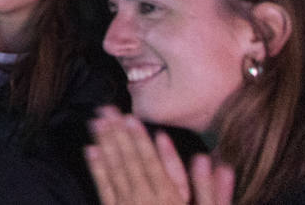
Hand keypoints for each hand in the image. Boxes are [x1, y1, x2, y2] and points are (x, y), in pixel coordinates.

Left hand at [86, 107, 234, 204]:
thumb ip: (213, 192)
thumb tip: (209, 159)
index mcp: (171, 201)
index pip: (153, 165)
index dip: (140, 140)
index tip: (129, 117)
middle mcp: (147, 202)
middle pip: (130, 163)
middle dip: (117, 134)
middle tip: (105, 108)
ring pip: (114, 173)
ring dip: (104, 145)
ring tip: (96, 122)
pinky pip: (105, 191)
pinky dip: (97, 170)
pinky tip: (90, 150)